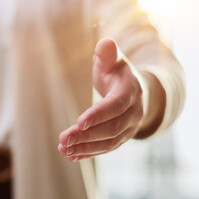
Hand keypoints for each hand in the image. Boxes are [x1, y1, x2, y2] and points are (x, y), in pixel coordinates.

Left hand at [58, 38, 145, 161]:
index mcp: (131, 91)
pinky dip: (89, 153)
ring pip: (109, 142)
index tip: (79, 122)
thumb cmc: (117, 72)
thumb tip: (105, 43)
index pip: (116, 105)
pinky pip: (106, 148)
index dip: (99, 114)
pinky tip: (71, 155)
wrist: (135, 90)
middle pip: (112, 128)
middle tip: (63, 139)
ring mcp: (129, 128)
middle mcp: (134, 112)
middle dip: (87, 135)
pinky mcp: (121, 137)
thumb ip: (107, 53)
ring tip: (64, 149)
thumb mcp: (113, 60)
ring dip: (86, 147)